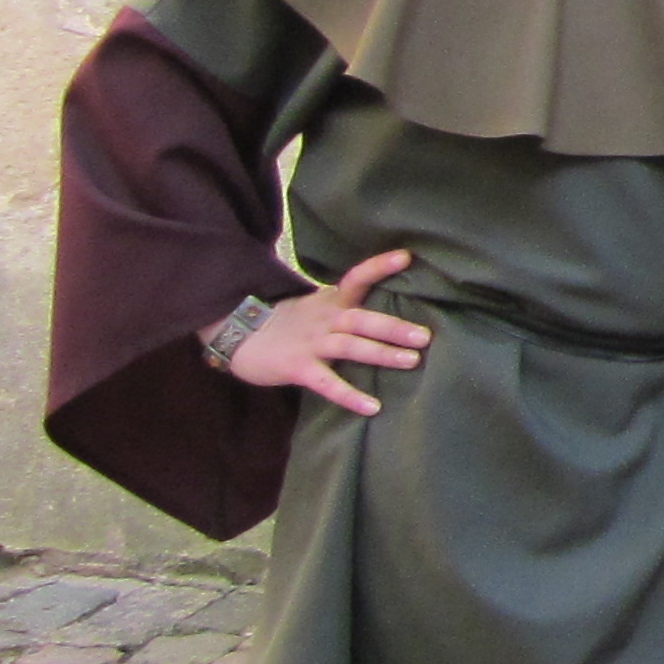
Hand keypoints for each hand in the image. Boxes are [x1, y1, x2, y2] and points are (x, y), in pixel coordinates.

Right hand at [222, 248, 427, 416]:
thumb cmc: (289, 324)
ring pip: (350, 346)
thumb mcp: (319, 307)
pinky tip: (372, 407)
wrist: (238, 337)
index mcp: (330, 301)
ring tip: (412, 361)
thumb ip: (348, 306)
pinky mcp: (297, 368)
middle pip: (362, 319)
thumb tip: (393, 307)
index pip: (356, 278)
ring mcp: (311, 344)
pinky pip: (327, 383)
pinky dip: (350, 395)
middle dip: (394, 327)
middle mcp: (324, 319)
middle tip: (426, 336)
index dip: (379, 267)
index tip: (406, 256)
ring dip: (381, 353)